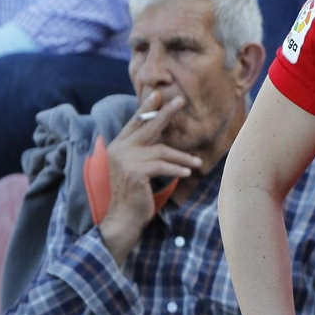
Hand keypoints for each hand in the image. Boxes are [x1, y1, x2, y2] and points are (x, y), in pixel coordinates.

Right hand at [96, 92, 202, 262]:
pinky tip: (188, 171)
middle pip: (147, 126)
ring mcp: (126, 160)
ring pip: (161, 150)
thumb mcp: (135, 169)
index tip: (158, 95)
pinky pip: (163, 165)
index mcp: (117, 147)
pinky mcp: (136, 172)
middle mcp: (119, 150)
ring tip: (197, 162)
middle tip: (180, 101)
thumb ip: (141, 152)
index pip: (134, 123)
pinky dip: (177, 168)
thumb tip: (161, 137)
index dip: (146, 109)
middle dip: (165, 113)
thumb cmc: (132, 195)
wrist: (122, 219)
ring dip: (182, 156)